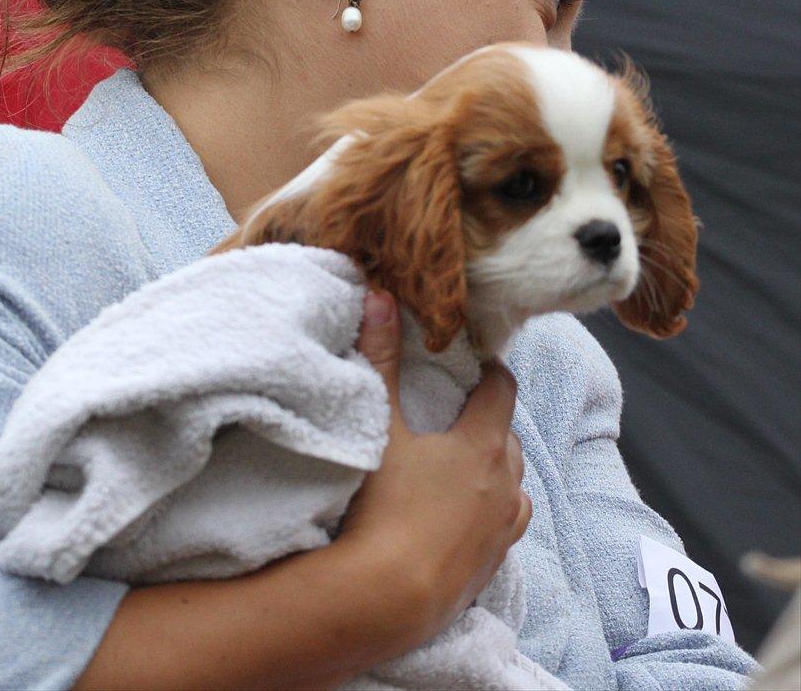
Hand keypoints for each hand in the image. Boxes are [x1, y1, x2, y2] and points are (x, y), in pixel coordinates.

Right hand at [336, 289, 530, 653]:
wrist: (386, 596)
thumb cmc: (384, 504)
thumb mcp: (380, 424)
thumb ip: (381, 357)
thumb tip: (381, 296)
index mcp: (484, 444)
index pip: (503, 390)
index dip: (488, 371)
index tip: (470, 363)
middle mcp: (506, 485)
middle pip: (508, 436)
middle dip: (486, 419)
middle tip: (453, 413)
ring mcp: (503, 529)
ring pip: (513, 483)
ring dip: (494, 468)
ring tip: (459, 464)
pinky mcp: (492, 566)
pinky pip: (505, 525)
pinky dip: (491, 510)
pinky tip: (463, 515)